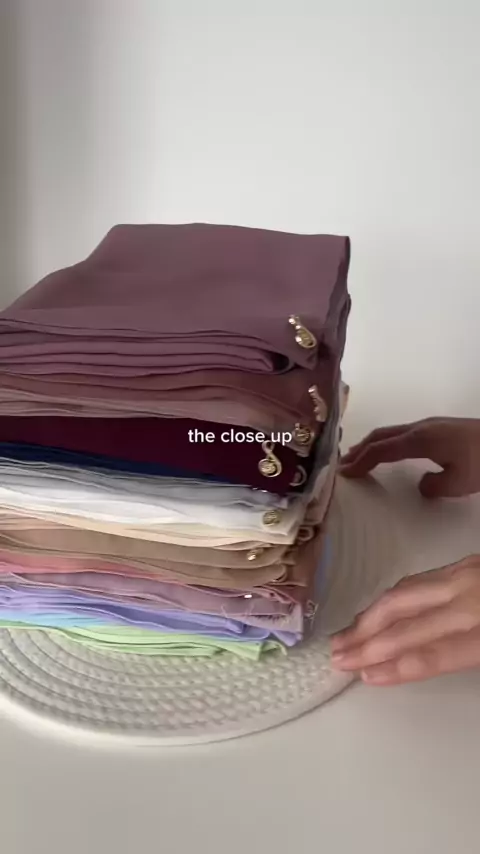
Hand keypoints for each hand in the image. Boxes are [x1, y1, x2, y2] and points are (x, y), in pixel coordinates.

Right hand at [331, 555, 479, 684]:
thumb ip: (457, 655)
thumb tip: (409, 661)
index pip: (432, 654)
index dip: (395, 668)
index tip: (363, 676)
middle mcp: (470, 599)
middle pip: (407, 620)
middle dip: (367, 641)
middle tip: (338, 657)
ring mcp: (465, 575)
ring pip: (404, 594)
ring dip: (370, 616)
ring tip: (347, 635)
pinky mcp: (463, 562)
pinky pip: (417, 579)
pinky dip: (392, 596)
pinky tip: (377, 609)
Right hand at [340, 417, 479, 497]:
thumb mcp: (459, 482)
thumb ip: (433, 485)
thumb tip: (422, 485)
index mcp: (419, 440)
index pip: (380, 450)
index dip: (360, 462)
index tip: (344, 473)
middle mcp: (420, 428)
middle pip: (381, 436)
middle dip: (360, 449)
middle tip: (343, 464)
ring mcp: (430, 425)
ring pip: (392, 432)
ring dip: (373, 444)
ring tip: (360, 457)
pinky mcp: (440, 427)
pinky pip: (403, 433)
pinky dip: (387, 442)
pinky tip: (392, 451)